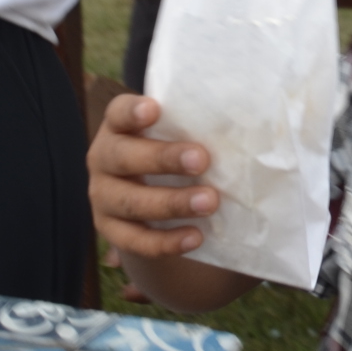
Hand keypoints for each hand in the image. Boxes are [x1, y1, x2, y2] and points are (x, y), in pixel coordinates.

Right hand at [87, 94, 218, 258]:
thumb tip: (248, 129)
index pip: (118, 113)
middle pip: (123, 157)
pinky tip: (196, 237)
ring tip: (210, 202)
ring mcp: (103, 197)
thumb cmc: (173, 156)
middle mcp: (103, 160)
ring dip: (171, 202)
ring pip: (130, 202)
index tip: (154, 109)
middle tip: (202, 159)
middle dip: (162, 159)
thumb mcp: (177, 137)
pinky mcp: (111, 231)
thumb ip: (196, 131)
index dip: (132, 111)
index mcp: (118, 128)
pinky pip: (135, 240)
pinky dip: (166, 241)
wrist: (151, 200)